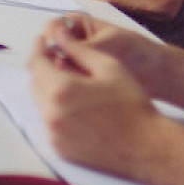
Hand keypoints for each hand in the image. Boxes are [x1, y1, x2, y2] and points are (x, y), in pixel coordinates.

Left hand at [27, 28, 162, 176]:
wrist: (147, 147)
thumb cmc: (132, 105)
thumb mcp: (109, 67)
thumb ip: (79, 49)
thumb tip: (58, 34)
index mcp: (61, 90)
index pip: (36, 63)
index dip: (40, 48)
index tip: (45, 41)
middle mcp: (52, 114)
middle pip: (36, 83)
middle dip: (45, 70)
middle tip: (62, 62)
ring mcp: (54, 135)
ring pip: (42, 104)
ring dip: (51, 91)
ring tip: (75, 86)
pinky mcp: (60, 150)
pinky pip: (50, 124)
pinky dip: (58, 112)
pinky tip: (79, 109)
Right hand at [37, 12, 170, 93]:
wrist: (157, 75)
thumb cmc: (137, 52)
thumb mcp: (108, 45)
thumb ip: (82, 47)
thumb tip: (57, 51)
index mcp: (77, 25)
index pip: (52, 29)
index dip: (50, 41)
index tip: (54, 53)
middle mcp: (72, 42)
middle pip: (50, 50)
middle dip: (53, 62)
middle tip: (61, 73)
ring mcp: (74, 62)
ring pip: (55, 68)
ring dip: (60, 76)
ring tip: (75, 83)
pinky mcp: (79, 80)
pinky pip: (65, 83)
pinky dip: (68, 87)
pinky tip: (79, 92)